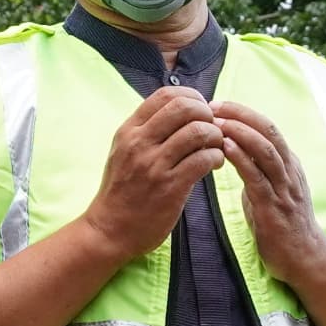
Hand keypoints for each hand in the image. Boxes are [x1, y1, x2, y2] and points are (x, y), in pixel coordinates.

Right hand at [71, 84, 226, 261]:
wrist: (109, 230)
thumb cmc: (121, 190)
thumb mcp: (123, 151)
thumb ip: (146, 131)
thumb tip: (181, 111)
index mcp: (129, 130)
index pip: (165, 95)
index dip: (191, 96)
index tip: (201, 110)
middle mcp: (140, 143)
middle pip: (184, 107)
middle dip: (206, 113)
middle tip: (212, 127)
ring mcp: (154, 164)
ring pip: (198, 132)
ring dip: (216, 136)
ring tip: (216, 147)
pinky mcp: (170, 187)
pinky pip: (203, 159)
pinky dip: (216, 158)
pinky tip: (215, 164)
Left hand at [212, 100, 325, 294]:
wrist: (305, 260)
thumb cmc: (284, 227)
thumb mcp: (271, 192)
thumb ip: (257, 173)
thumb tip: (234, 157)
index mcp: (289, 165)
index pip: (268, 128)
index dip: (243, 113)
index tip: (219, 105)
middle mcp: (289, 171)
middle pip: (269, 131)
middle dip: (241, 114)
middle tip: (214, 105)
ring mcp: (284, 188)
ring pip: (266, 150)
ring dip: (240, 132)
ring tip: (217, 122)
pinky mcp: (274, 207)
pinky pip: (257, 177)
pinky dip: (241, 159)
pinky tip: (225, 148)